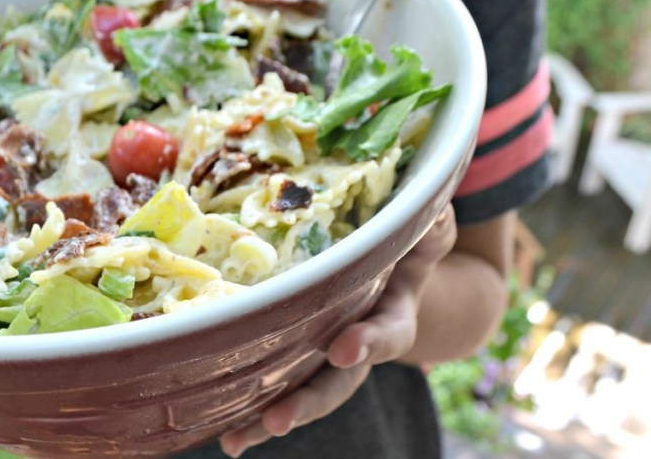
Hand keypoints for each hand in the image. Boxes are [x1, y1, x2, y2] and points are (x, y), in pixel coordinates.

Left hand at [219, 205, 456, 456]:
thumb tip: (429, 214)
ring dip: (268, 418)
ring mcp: (321, 358)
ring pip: (299, 394)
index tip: (344, 349)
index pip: (385, 334)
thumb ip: (430, 225)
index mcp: (391, 316)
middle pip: (336, 383)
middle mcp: (355, 346)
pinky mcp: (291, 357)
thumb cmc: (404, 242)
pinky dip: (246, 411)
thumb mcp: (425, 230)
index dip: (368, 342)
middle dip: (308, 402)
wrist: (387, 267)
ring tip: (234, 440)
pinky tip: (220, 433)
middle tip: (278, 418)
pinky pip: (270, 387)